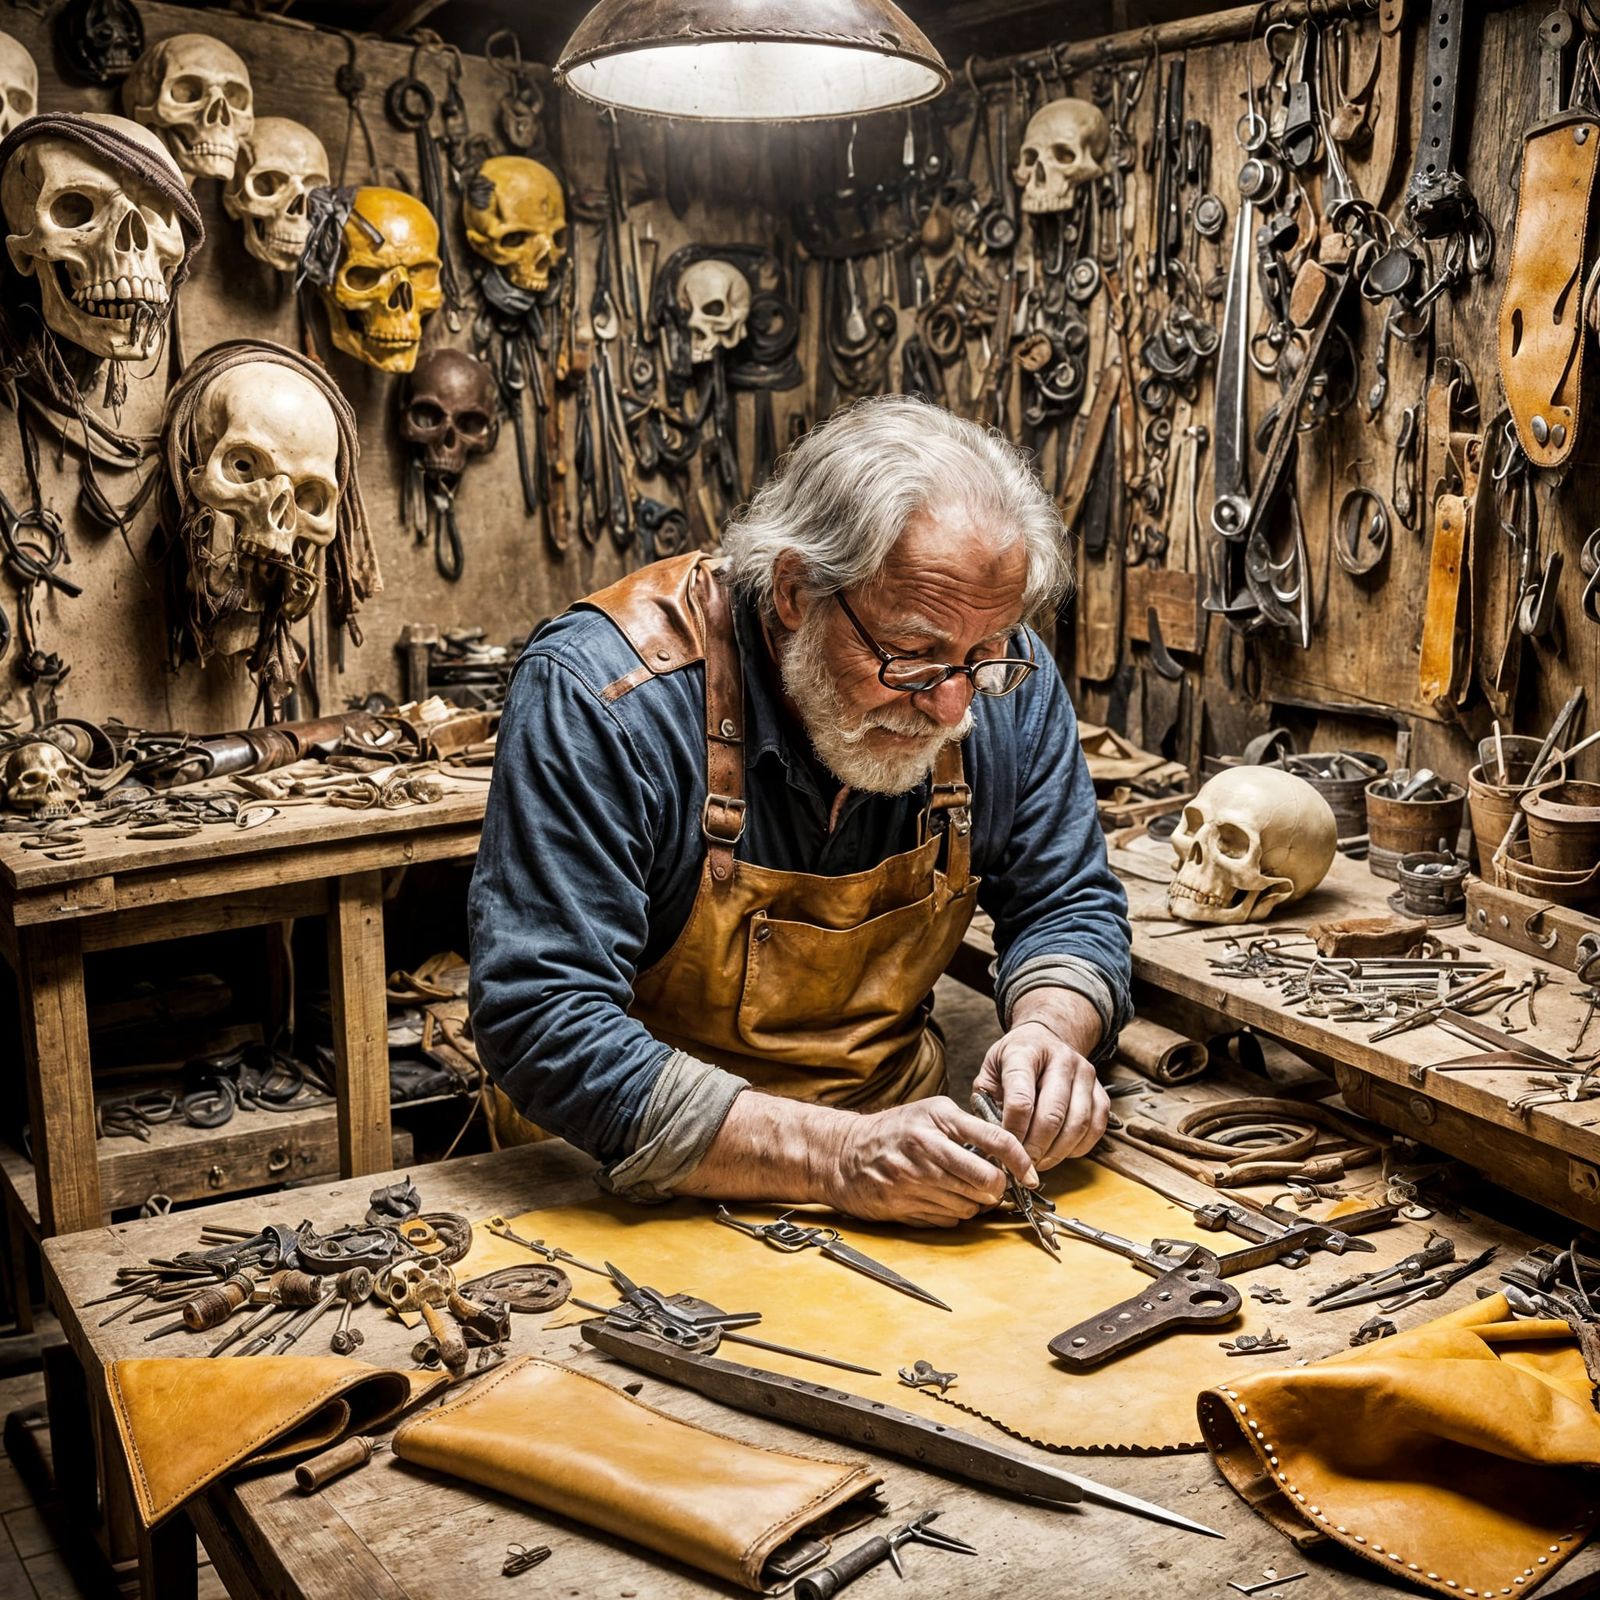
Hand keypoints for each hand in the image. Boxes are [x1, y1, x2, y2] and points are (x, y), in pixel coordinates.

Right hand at [820, 1096, 1035, 1226]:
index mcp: (938, 1119)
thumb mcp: (928, 1113)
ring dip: (975, 1203)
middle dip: (997, 1189)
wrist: (841, 1154)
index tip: (1031, 1173)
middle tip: (992, 1185)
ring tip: (961, 1190)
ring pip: (970, 1205)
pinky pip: (949, 1219)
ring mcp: (914, 1180)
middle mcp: (926, 1148)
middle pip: (987, 1181)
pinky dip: (953, 1213)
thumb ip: (965, 1127)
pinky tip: (941, 1199)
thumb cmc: (891, 1132)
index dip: (1022, 1161)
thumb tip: (1007, 1153)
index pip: (996, 1140)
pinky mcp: (904, 1205)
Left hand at [974, 1019, 1108, 1169]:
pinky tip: (1059, 1152)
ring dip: (1057, 1152)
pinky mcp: (1100, 1090)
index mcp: (1025, 1052)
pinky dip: (1078, 1148)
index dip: (1013, 1132)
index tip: (1004, 1150)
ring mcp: (1085, 1074)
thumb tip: (993, 1142)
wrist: (1044, 1039)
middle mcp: (1060, 1059)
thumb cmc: (1013, 1060)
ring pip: (1078, 1124)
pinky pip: (1096, 1128)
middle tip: (1022, 1164)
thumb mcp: (989, 1072)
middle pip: (1052, 1115)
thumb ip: (986, 1103)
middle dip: (1035, 1147)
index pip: (1021, 1099)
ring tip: (1039, 1162)